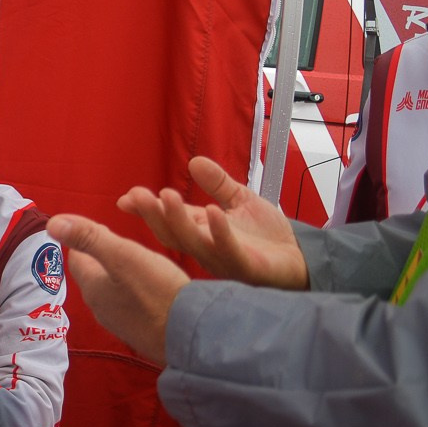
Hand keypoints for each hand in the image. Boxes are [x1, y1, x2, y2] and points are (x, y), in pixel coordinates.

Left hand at [46, 214, 191, 364]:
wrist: (190, 336)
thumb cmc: (158, 292)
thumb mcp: (123, 256)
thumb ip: (88, 238)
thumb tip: (52, 223)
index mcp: (93, 288)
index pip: (77, 258)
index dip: (86, 240)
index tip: (103, 228)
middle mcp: (101, 309)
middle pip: (93, 276)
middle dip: (102, 257)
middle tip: (120, 242)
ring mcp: (120, 324)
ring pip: (112, 293)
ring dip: (119, 276)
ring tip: (137, 262)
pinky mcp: (140, 333)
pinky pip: (130, 307)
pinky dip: (135, 293)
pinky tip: (152, 289)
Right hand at [124, 156, 306, 289]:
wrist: (300, 259)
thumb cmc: (267, 236)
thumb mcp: (239, 199)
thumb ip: (217, 183)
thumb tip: (194, 161)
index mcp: (201, 231)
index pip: (167, 220)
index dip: (147, 210)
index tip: (127, 197)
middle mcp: (206, 246)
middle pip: (172, 233)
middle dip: (154, 214)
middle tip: (138, 196)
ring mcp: (223, 257)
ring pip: (193, 241)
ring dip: (178, 219)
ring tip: (167, 196)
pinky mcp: (245, 265)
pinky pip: (228, 248)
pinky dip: (218, 230)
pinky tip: (212, 212)